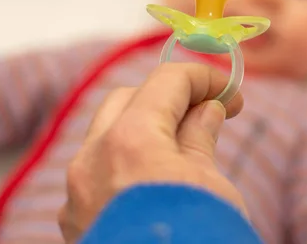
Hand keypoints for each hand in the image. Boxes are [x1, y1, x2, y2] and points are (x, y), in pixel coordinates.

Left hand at [58, 62, 246, 242]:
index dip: (204, 78)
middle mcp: (92, 160)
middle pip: (129, 99)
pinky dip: (128, 161)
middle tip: (208, 112)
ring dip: (147, 128)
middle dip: (170, 98)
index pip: (166, 82)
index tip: (230, 92)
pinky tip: (156, 181)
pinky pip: (100, 171)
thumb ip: (201, 137)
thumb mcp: (210, 185)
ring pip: (108, 134)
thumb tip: (207, 110)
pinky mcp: (76, 219)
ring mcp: (77, 192)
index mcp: (129, 141)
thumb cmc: (197, 238)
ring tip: (186, 146)